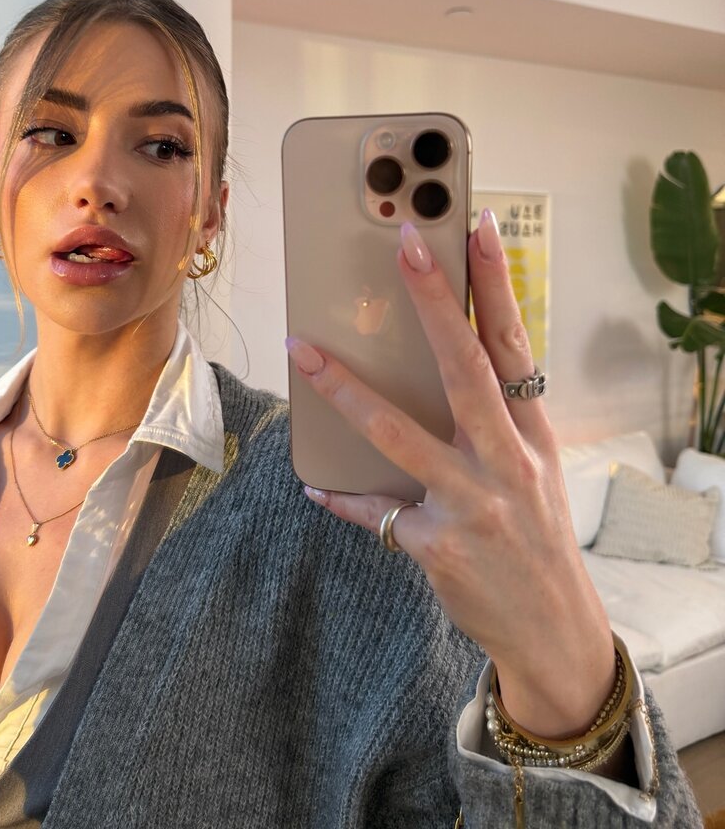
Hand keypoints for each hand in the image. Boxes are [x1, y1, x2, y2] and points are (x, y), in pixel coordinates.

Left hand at [285, 210, 614, 739]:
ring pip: (399, 433)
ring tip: (303, 350)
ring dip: (345, 388)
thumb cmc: (536, 537)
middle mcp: (507, 461)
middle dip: (436, 302)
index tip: (477, 227)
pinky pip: (373, 509)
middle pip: (466, 368)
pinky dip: (342, 496)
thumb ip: (494, 424)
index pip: (514, 345)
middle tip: (405, 243)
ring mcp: (472, 502)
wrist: (552, 629)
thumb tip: (436, 374)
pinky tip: (315, 484)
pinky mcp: (436, 544)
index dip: (496, 284)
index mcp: (533, 435)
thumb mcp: (534, 472)